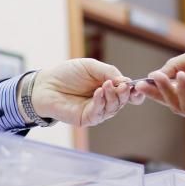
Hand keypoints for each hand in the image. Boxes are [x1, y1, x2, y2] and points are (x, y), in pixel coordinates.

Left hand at [30, 58, 144, 126]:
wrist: (45, 84)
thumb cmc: (66, 74)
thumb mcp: (90, 66)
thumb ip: (109, 72)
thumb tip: (125, 82)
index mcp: (108, 87)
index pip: (126, 93)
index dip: (134, 92)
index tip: (138, 87)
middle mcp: (104, 101)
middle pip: (121, 101)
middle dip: (124, 94)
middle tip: (122, 86)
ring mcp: (95, 111)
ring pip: (112, 108)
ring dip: (112, 97)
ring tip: (106, 85)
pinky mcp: (85, 119)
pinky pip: (98, 113)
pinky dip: (100, 102)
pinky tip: (98, 92)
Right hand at [135, 44, 184, 127]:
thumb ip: (175, 67)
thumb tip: (155, 75)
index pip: (174, 91)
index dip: (157, 87)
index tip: (142, 82)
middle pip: (172, 101)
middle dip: (157, 93)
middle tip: (141, 85)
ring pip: (178, 106)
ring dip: (167, 91)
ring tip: (160, 77)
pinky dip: (183, 93)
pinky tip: (182, 78)